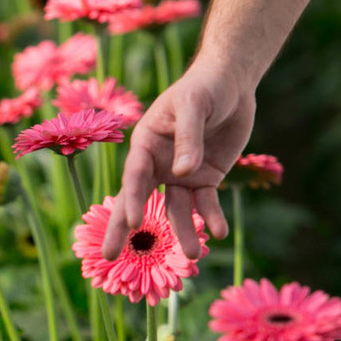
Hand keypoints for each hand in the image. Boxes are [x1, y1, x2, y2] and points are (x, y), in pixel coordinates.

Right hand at [101, 60, 253, 259]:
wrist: (231, 82)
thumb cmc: (204, 87)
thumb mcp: (194, 105)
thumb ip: (189, 138)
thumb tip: (185, 174)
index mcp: (144, 145)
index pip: (134, 178)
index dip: (133, 201)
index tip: (132, 224)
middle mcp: (157, 165)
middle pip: (138, 202)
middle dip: (125, 231)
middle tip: (109, 258)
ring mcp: (180, 175)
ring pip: (177, 210)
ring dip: (184, 233)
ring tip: (192, 257)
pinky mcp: (205, 179)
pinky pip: (205, 203)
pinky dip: (212, 218)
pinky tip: (220, 232)